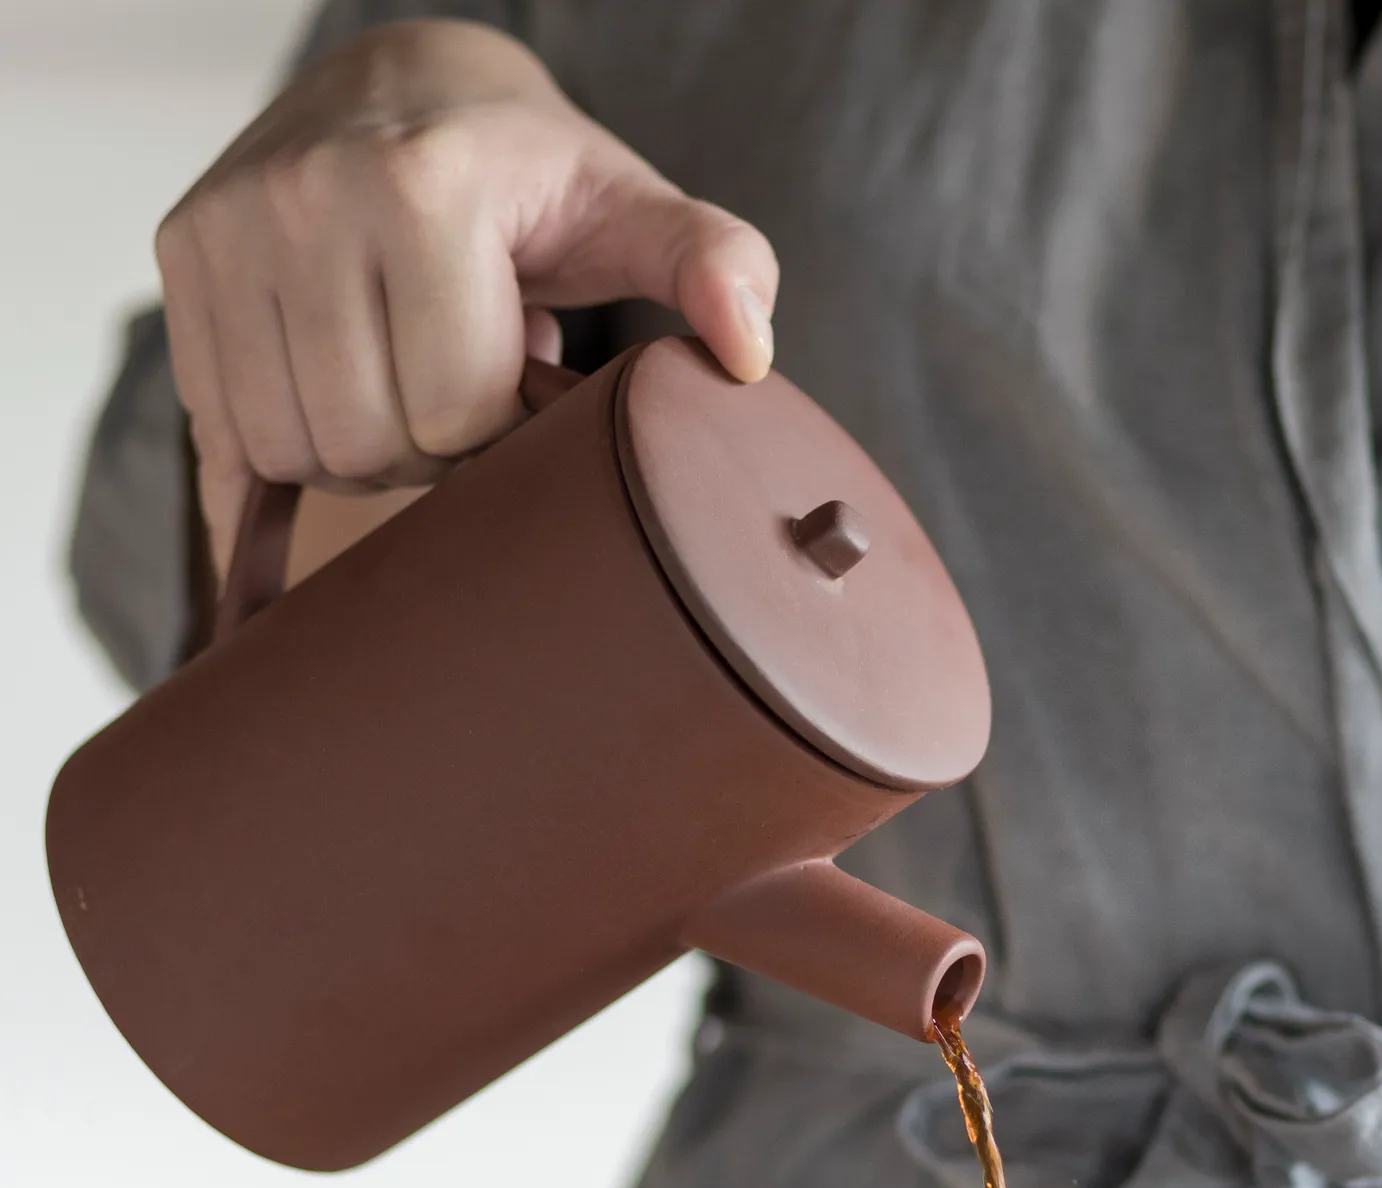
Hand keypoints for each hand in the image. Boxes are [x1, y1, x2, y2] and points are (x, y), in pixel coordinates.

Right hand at [157, 19, 778, 573]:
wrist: (411, 87)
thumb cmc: (534, 176)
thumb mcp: (634, 213)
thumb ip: (711, 265)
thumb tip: (746, 351)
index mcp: (420, 189)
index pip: (455, 417)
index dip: (505, 431)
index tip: (527, 382)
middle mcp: (302, 198)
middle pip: (369, 444)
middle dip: (432, 449)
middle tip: (465, 391)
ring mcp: (225, 226)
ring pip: (294, 448)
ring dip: (361, 452)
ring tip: (406, 383)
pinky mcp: (180, 259)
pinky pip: (223, 429)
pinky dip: (281, 451)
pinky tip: (332, 417)